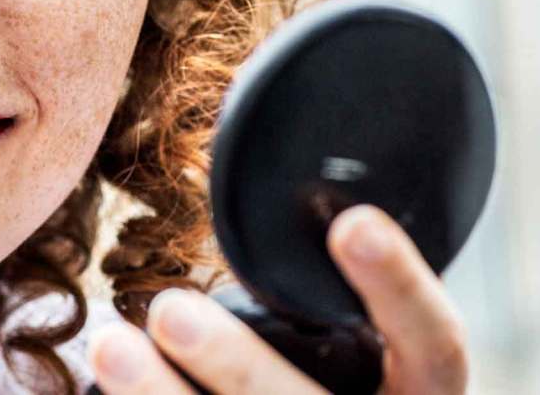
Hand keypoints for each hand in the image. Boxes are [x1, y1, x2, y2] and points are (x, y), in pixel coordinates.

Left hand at [87, 204, 469, 393]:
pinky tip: (105, 385)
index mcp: (420, 390)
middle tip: (171, 311)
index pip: (434, 343)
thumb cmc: (333, 370)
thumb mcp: (354, 333)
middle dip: (238, 366)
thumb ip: (323, 281)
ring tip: (110, 348)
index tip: (351, 222)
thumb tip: (258, 167)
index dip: (399, 285)